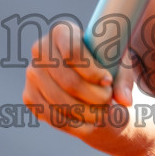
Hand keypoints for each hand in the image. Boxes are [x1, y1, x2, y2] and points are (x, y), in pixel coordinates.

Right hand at [21, 19, 134, 142]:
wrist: (85, 81)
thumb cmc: (104, 66)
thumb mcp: (118, 66)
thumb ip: (124, 80)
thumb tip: (125, 99)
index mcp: (62, 31)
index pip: (72, 51)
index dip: (91, 70)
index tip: (108, 81)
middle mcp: (40, 49)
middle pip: (67, 79)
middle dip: (92, 95)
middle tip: (108, 101)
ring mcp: (32, 74)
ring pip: (59, 100)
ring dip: (85, 112)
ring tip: (103, 114)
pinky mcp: (29, 96)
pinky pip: (51, 115)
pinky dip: (73, 124)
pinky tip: (89, 124)